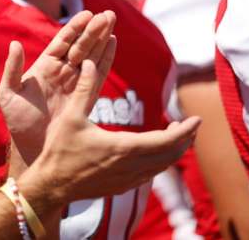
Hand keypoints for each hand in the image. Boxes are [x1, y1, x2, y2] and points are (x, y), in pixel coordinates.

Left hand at [0, 10, 115, 166]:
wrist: (33, 149)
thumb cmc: (18, 122)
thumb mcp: (8, 94)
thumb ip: (12, 69)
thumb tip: (14, 44)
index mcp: (44, 67)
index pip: (62, 42)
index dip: (73, 28)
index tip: (86, 14)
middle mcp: (61, 72)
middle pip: (80, 46)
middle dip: (93, 30)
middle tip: (107, 14)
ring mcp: (75, 83)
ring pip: (92, 56)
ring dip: (102, 39)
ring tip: (112, 21)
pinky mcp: (86, 97)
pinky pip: (99, 74)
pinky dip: (107, 58)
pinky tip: (114, 43)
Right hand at [18, 56, 200, 210]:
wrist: (51, 185)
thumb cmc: (59, 150)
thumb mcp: (71, 116)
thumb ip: (85, 89)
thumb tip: (89, 63)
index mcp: (123, 148)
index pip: (167, 140)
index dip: (186, 130)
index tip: (197, 119)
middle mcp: (131, 167)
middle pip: (171, 155)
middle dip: (185, 139)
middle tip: (190, 124)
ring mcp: (128, 180)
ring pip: (162, 166)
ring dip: (173, 151)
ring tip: (174, 134)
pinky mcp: (122, 186)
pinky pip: (150, 174)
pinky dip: (160, 161)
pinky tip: (153, 151)